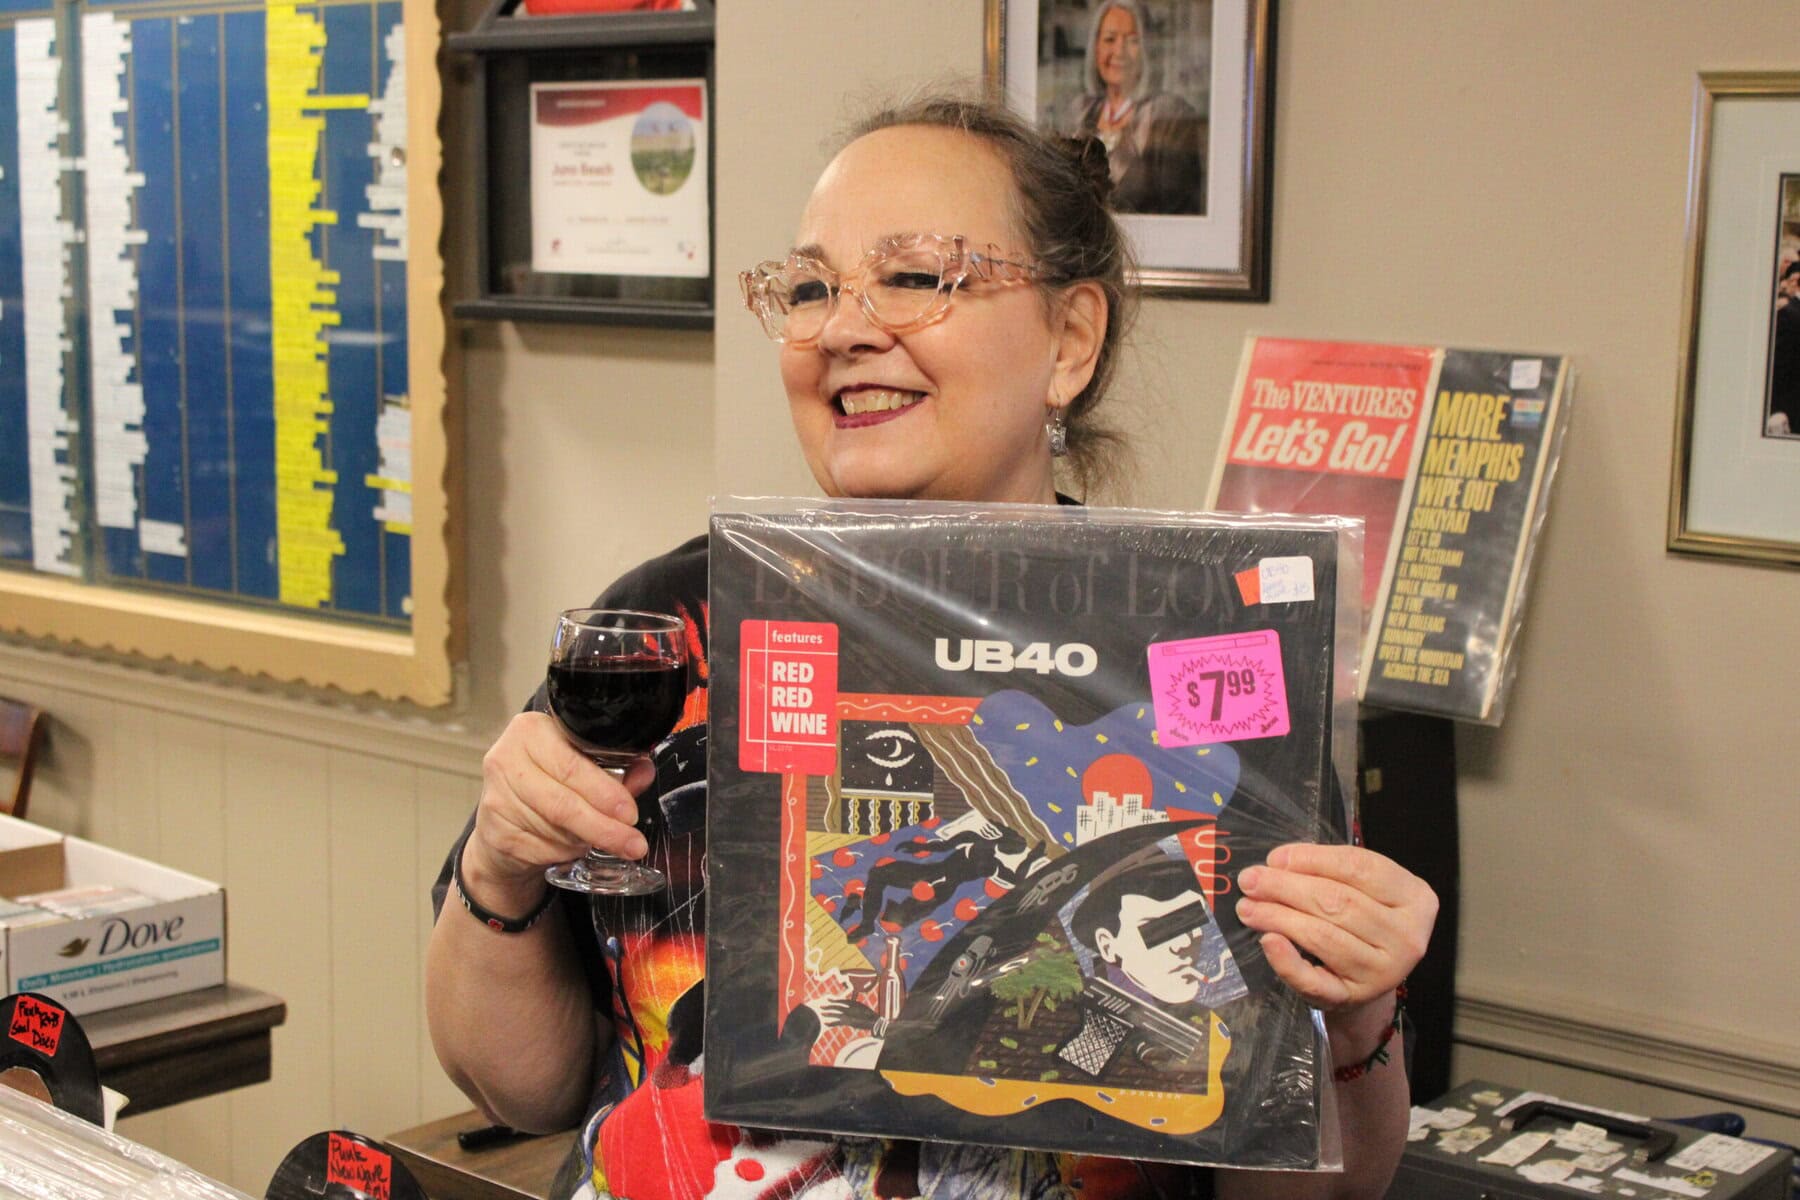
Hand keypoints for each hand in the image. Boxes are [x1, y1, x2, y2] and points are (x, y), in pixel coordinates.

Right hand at [463, 712, 655, 910]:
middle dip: (604, 827)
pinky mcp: (494, 832)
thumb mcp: (580, 763)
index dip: (605, 792)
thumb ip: (615, 768)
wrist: (504, 813)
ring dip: (587, 840)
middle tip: (632, 842)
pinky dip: (566, 852)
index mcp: (530, 731)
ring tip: (605, 839)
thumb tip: (644, 772)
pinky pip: (542, 849)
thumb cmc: (548, 780)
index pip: (571, 766)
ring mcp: (496, 798)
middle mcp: (505, 760)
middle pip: (562, 803)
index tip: (629, 813)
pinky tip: (575, 846)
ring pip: (555, 830)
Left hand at [1233, 843, 1436, 1010]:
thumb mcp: (1362, 890)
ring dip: (1278, 916)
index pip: (1360, 868)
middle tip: (1250, 880)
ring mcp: (1384, 972)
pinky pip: (1314, 981)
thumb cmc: (1362, 922)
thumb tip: (1279, 862)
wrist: (1366, 980)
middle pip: (1339, 902)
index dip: (1313, 859)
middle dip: (1287, 887)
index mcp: (1415, 898)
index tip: (1275, 858)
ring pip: (1324, 936)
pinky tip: (1267, 940)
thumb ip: (1330, 871)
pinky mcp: (1355, 998)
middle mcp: (1407, 936)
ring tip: (1247, 906)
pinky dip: (1287, 961)